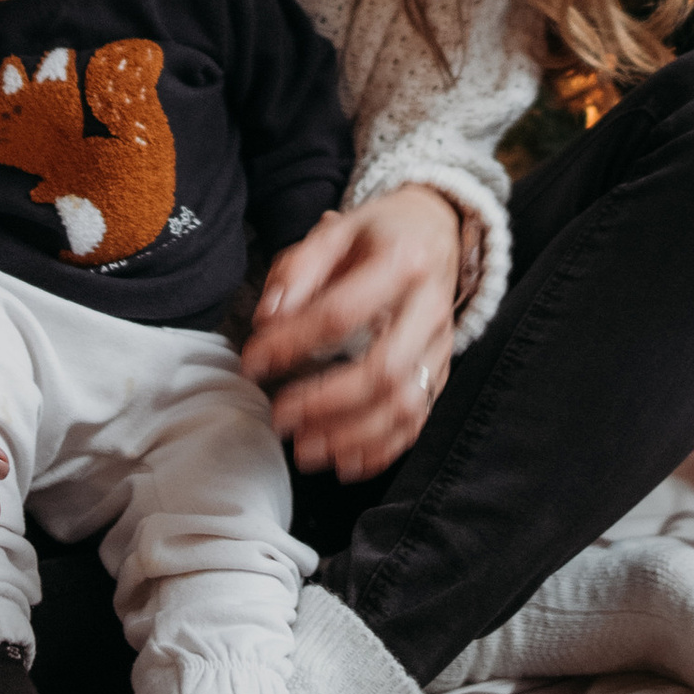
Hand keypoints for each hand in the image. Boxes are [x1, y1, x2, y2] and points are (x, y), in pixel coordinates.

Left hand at [243, 186, 461, 481]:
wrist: (434, 233)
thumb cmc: (376, 236)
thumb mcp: (335, 231)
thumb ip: (298, 270)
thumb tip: (269, 318)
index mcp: (402, 262)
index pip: (341, 313)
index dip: (292, 343)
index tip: (253, 362)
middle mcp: (430, 308)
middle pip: (384, 370)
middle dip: (326, 402)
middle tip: (279, 416)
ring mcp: (441, 345)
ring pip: (406, 406)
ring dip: (353, 435)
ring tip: (305, 448)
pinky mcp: (440, 371)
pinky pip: (418, 421)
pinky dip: (382, 449)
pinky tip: (345, 461)